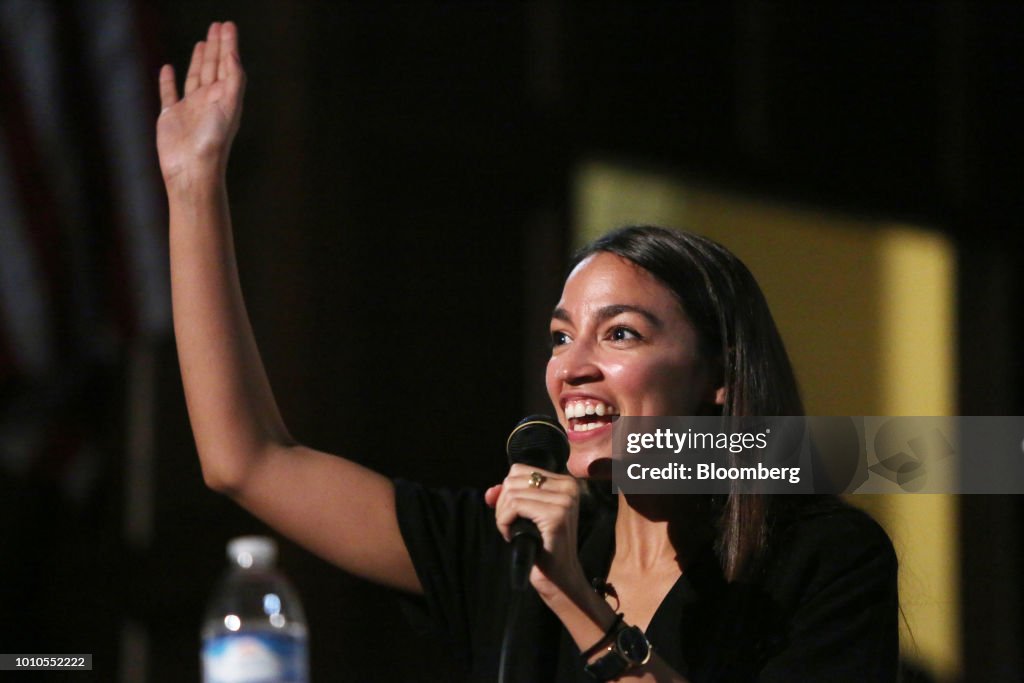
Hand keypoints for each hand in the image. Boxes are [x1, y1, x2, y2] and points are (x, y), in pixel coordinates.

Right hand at [157, 21, 244, 186]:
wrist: (192, 168)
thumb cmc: (214, 141)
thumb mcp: (229, 106)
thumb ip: (234, 80)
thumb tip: (233, 55)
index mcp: (225, 97)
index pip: (228, 64)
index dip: (228, 45)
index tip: (228, 25)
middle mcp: (209, 101)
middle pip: (214, 66)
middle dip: (216, 46)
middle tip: (217, 26)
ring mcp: (190, 108)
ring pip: (195, 76)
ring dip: (199, 59)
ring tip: (202, 42)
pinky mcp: (171, 116)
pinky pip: (169, 93)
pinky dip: (168, 80)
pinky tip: (168, 68)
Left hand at [486, 464, 589, 603]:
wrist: (558, 577)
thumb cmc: (541, 546)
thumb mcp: (525, 515)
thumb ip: (508, 498)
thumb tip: (490, 492)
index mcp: (565, 482)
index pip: (519, 470)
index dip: (506, 491)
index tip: (510, 514)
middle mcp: (568, 487)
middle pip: (513, 480)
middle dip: (502, 504)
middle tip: (510, 526)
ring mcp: (564, 501)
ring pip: (511, 493)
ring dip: (502, 516)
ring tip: (512, 532)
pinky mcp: (555, 516)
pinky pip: (514, 506)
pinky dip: (504, 522)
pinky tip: (511, 536)